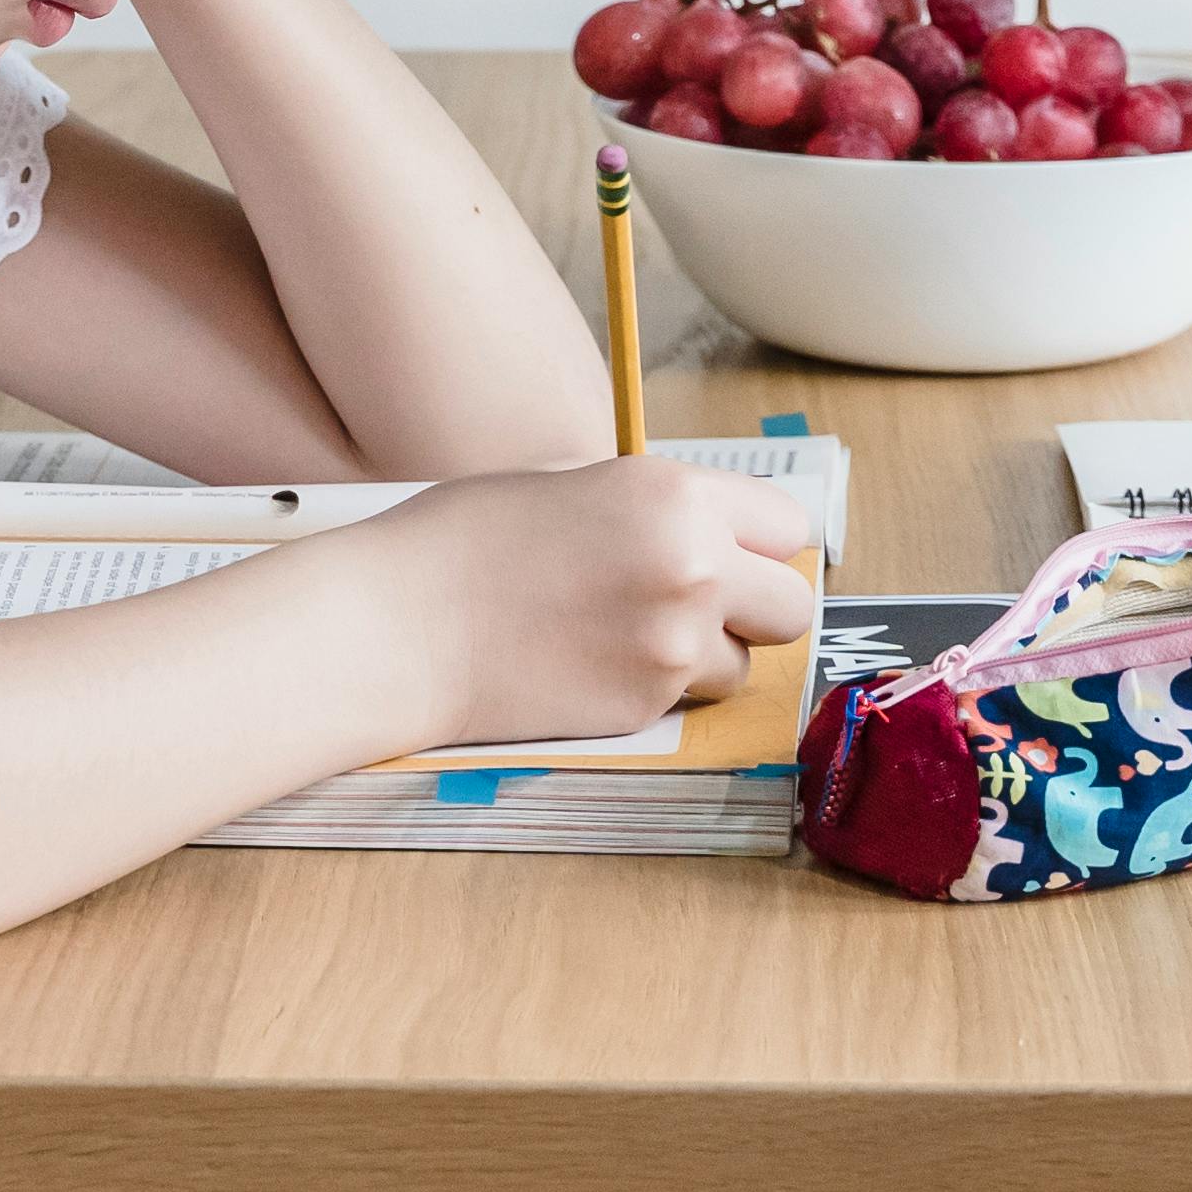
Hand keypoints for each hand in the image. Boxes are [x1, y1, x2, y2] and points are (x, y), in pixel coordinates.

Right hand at [376, 458, 819, 746]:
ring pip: (741, 665)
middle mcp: (693, 569)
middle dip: (755, 608)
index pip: (787, 525)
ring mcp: (672, 646)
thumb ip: (651, 505)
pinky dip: (654, 689)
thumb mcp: (571, 482)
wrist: (399, 624)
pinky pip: (685, 702)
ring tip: (626, 636)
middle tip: (700, 605)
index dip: (760, 542)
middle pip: (792, 606)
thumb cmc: (465, 539)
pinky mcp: (644, 708)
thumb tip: (707, 526)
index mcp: (675, 496)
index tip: (733, 553)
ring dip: (704, 656)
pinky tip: (591, 663)